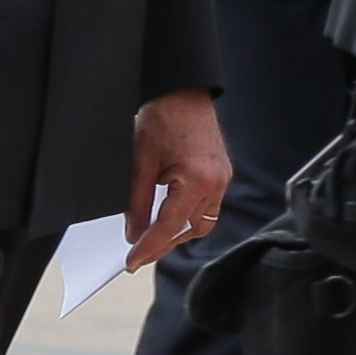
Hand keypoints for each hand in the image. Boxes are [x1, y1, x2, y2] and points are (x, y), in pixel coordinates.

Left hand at [124, 89, 230, 268]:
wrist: (182, 91)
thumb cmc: (162, 118)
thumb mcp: (140, 165)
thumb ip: (136, 204)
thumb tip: (133, 234)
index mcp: (196, 181)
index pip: (169, 227)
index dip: (149, 248)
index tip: (133, 262)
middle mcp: (215, 183)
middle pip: (190, 230)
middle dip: (165, 245)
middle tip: (140, 256)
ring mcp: (223, 178)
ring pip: (203, 222)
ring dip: (179, 233)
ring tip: (154, 239)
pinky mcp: (222, 173)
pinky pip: (209, 206)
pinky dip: (189, 216)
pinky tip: (172, 217)